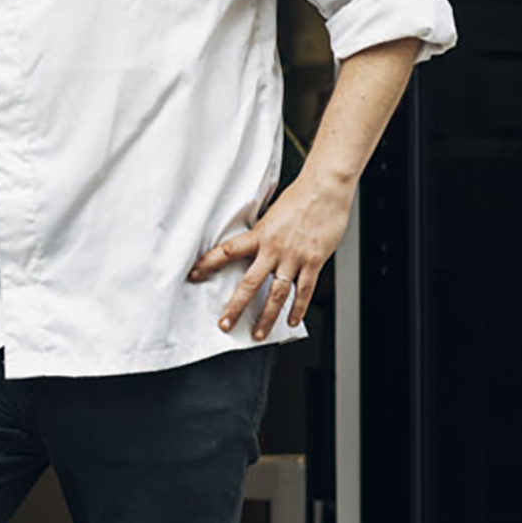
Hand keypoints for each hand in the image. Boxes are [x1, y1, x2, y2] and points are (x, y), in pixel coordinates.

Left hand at [188, 168, 356, 339]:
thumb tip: (255, 244)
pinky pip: (304, 291)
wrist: (326, 188)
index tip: (195, 274)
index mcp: (261, 233)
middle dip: (236, 307)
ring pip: (277, 294)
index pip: (228, 251)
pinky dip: (298, 308)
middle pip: (250, 283)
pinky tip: (292, 320)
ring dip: (266, 317)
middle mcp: (275, 248)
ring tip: (258, 334)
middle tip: (225, 323)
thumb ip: (264, 232)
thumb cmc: (301, 196)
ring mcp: (295, 257)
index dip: (208, 263)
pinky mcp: (314, 262)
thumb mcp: (273, 212)